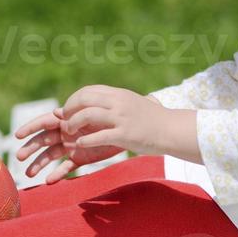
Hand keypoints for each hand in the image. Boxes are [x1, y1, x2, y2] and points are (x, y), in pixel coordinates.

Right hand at [13, 107, 124, 184]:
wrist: (130, 128)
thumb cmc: (112, 116)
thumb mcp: (96, 114)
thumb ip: (78, 114)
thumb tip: (58, 111)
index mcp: (68, 119)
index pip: (45, 121)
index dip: (31, 127)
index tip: (17, 135)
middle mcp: (66, 132)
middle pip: (44, 140)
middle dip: (31, 147)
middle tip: (19, 157)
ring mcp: (72, 146)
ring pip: (51, 155)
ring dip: (39, 163)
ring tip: (29, 174)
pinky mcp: (80, 158)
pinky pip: (66, 167)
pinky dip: (57, 173)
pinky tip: (49, 181)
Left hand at [59, 84, 179, 157]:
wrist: (172, 130)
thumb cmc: (154, 119)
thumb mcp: (134, 102)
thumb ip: (117, 102)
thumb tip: (103, 103)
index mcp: (119, 94)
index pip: (88, 91)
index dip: (73, 100)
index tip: (68, 111)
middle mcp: (119, 102)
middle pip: (84, 99)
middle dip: (69, 110)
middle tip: (65, 121)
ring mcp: (122, 118)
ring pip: (88, 115)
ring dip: (73, 124)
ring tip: (69, 133)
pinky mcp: (125, 135)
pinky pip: (99, 136)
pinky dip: (85, 141)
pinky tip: (80, 145)